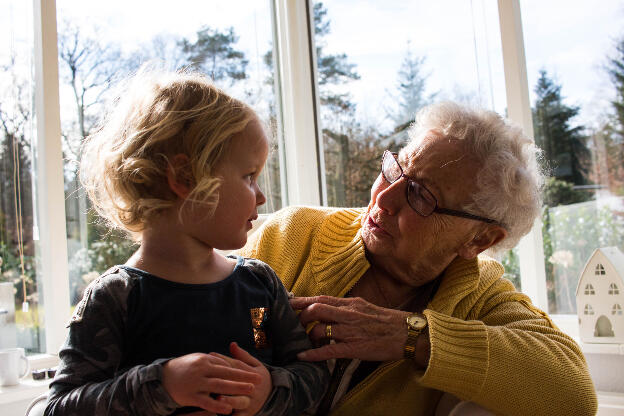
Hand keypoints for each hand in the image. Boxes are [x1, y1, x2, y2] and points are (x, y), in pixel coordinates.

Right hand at [162, 352, 260, 414]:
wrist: (162, 377)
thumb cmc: (184, 367)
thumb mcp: (198, 359)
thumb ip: (213, 362)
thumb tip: (229, 364)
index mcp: (205, 360)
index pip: (226, 364)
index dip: (240, 370)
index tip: (253, 373)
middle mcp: (202, 370)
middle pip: (227, 374)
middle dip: (244, 377)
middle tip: (259, 380)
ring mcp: (196, 383)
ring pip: (220, 387)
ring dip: (236, 389)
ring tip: (250, 391)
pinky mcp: (190, 396)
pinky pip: (206, 402)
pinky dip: (218, 405)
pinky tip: (228, 409)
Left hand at [209, 342, 271, 415]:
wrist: (274, 397)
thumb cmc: (258, 378)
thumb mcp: (255, 366)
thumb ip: (242, 356)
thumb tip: (232, 344)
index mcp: (254, 374)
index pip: (238, 366)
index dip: (225, 359)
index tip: (211, 354)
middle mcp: (253, 388)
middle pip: (240, 384)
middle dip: (228, 381)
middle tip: (214, 379)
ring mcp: (250, 402)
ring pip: (239, 402)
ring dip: (229, 401)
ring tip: (218, 400)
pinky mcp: (248, 414)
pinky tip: (219, 414)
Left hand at [290, 295, 412, 361]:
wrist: (407, 333)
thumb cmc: (387, 322)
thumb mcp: (365, 307)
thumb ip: (347, 307)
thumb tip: (329, 307)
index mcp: (351, 303)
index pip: (321, 298)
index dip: (302, 301)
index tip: (289, 303)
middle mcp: (349, 314)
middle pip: (316, 309)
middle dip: (301, 317)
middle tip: (295, 325)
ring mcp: (351, 331)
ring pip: (321, 330)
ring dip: (308, 336)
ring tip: (306, 341)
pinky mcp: (354, 347)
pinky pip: (329, 350)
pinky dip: (313, 354)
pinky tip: (303, 356)